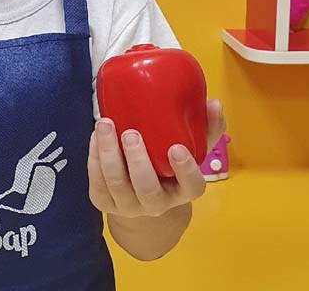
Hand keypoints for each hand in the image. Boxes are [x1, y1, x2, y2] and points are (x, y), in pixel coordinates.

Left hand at [87, 98, 225, 218]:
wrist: (139, 193)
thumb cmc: (167, 161)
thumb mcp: (189, 147)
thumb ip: (204, 127)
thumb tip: (214, 103)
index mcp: (182, 190)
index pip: (192, 187)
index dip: (186, 171)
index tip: (177, 148)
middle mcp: (156, 203)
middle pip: (147, 188)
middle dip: (138, 161)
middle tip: (131, 133)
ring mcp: (128, 205)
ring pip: (117, 184)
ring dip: (108, 153)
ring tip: (105, 124)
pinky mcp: (103, 202)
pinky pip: (97, 183)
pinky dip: (94, 157)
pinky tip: (96, 136)